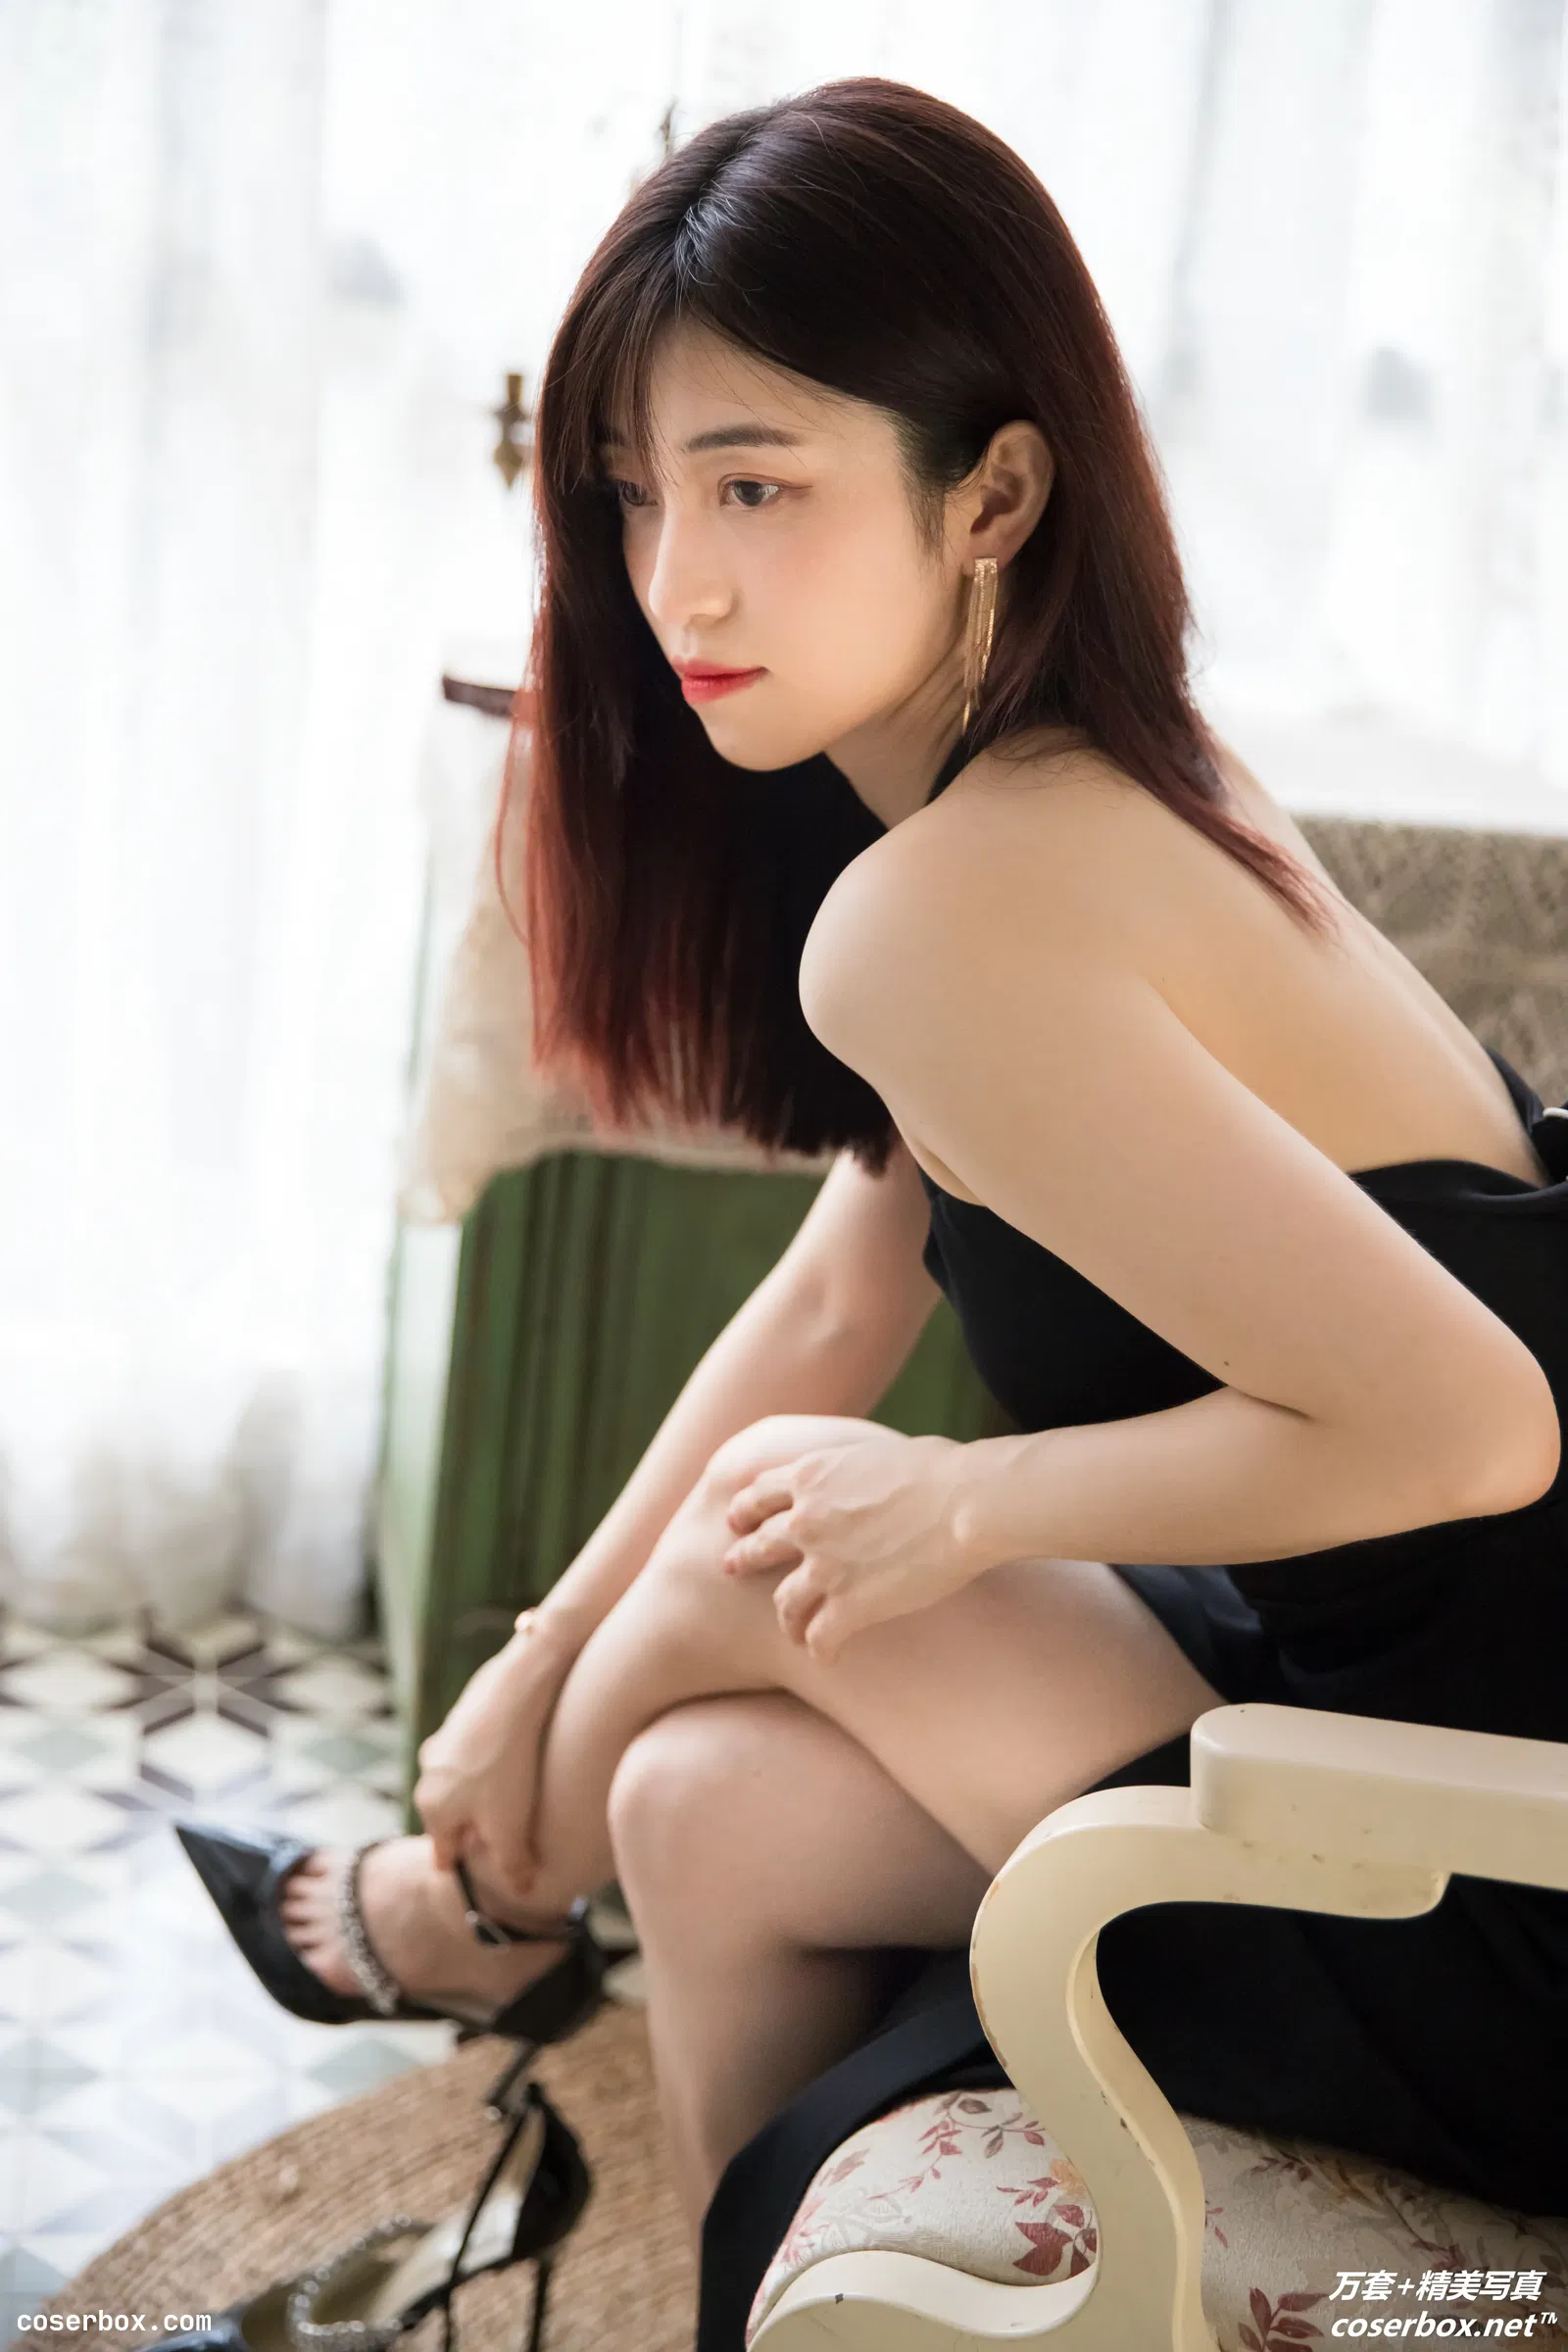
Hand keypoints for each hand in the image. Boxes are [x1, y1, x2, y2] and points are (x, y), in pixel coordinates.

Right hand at [411, 1612, 573, 1902]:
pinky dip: (491, 1761)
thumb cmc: (508, 1766)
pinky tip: (518, 1759)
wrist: (515, 1692)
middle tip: (506, 1834)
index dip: (466, 1865)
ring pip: (461, 1784)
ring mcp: (442, 1743)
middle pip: (451, 1818)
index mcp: (433, 1809)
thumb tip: (526, 1893)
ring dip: (483, 1793)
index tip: (483, 1870)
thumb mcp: (512, 1827)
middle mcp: (428, 1776)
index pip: (444, 1853)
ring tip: (517, 1795)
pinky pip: (475, 1752)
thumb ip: (513, 1865)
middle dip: (474, 1829)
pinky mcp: (463, 1716)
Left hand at [721, 1429, 983, 1663]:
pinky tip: (829, 1657)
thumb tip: (864, 1476)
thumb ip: (853, 1471)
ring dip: (786, 1618)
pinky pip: (819, 1638)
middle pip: (758, 1545)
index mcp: (811, 1477)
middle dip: (742, 1558)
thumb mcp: (876, 1454)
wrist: (964, 1502)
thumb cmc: (940, 1470)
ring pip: (784, 1602)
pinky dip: (820, 1649)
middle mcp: (805, 1521)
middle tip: (731, 1567)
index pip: (758, 1494)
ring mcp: (823, 1567)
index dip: (745, 1511)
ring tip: (792, 1630)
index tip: (739, 1522)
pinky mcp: (848, 1606)